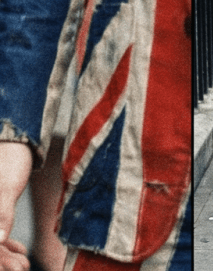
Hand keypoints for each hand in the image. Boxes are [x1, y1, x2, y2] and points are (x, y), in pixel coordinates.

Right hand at [0, 142, 32, 266]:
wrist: (16, 141)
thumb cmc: (10, 158)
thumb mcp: (5, 187)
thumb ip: (1, 214)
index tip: (12, 268)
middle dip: (0, 260)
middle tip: (22, 268)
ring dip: (3, 256)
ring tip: (24, 264)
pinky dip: (4, 246)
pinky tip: (20, 252)